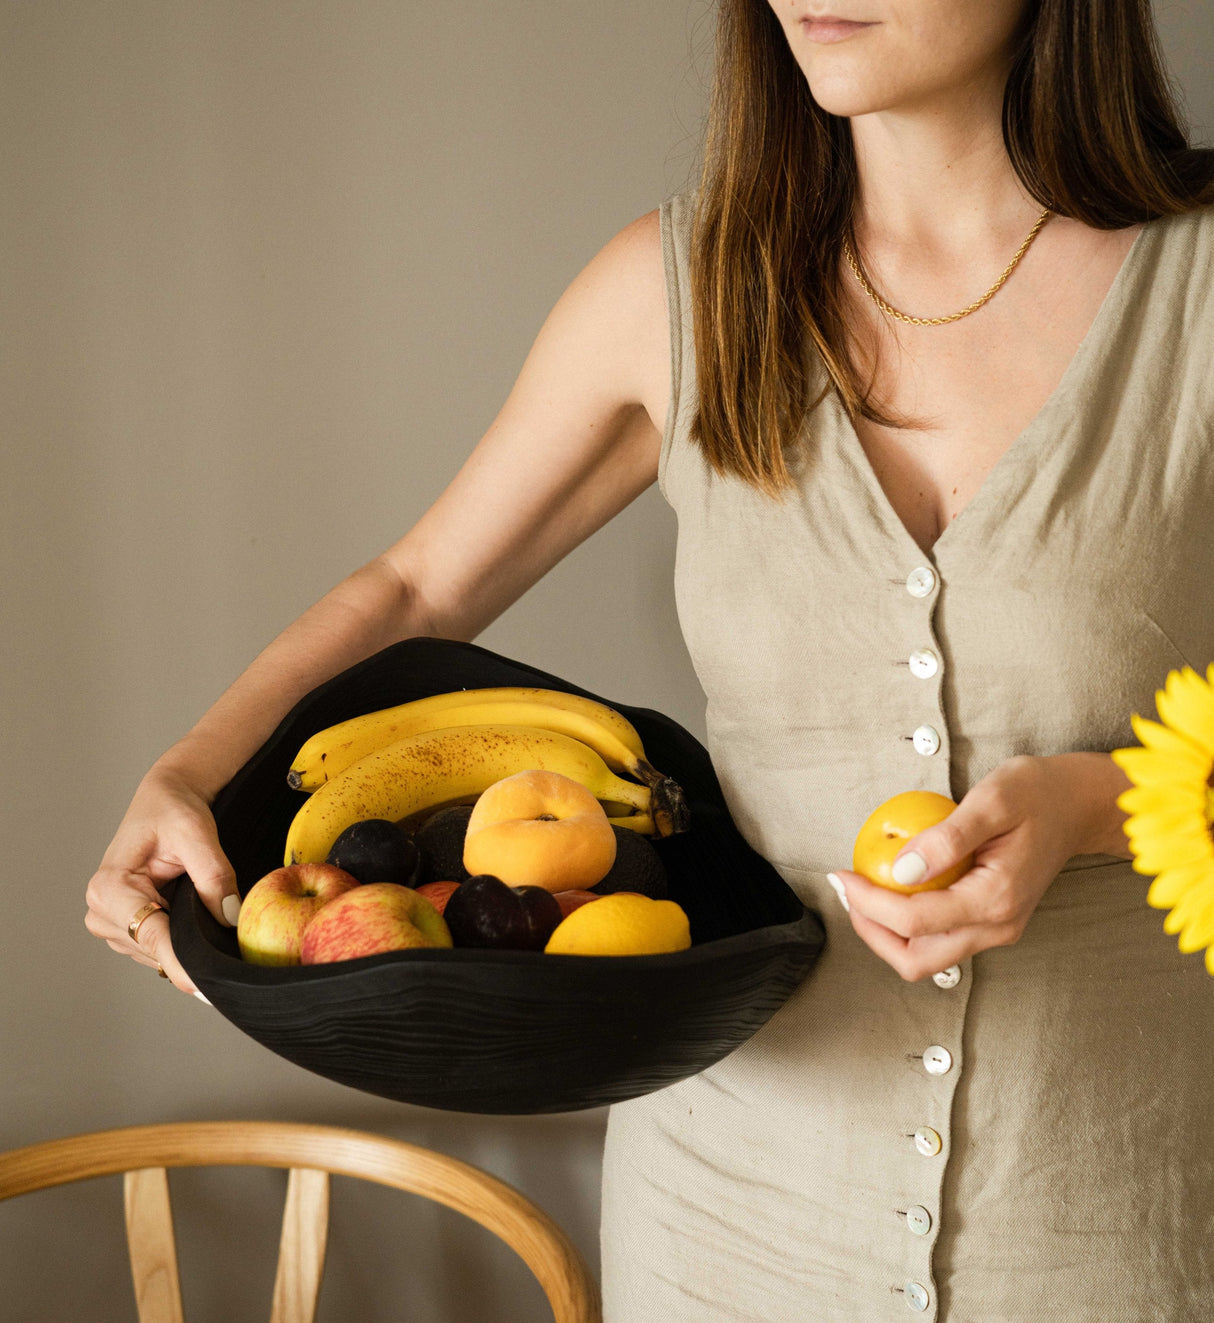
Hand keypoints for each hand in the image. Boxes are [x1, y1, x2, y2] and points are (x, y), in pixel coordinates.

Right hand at [85, 765, 241, 996]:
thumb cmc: (173, 811)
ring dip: (185, 942)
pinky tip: (193, 918)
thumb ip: (213, 875)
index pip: (150, 935)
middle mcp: (101, 910)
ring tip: (204, 908)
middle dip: (190, 947)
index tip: (203, 985)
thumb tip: (229, 917)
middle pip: (154, 949)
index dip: (180, 961)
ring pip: (156, 953)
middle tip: (225, 933)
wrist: (165, 801)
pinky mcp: (126, 929)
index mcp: (110, 886)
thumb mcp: (197, 834)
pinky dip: (179, 940)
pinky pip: (158, 948)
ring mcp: (111, 924)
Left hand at [828, 753, 1130, 981]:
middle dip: (871, 932)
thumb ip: (947, 838)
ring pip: (926, 955)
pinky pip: (939, 937)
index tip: (842, 875)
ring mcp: (997, 929)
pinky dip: (907, 923)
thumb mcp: (992, 800)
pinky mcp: (991, 922)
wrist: (1078, 805)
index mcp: (996, 900)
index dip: (868, 903)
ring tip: (860, 891)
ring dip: (886, 932)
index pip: (915, 921)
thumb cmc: (1038, 794)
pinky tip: (891, 888)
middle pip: (917, 959)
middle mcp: (998, 926)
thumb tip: (901, 868)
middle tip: (845, 891)